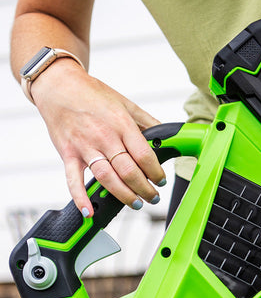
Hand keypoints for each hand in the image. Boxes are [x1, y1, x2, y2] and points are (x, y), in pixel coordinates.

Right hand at [31, 58, 164, 216]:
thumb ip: (147, 121)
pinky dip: (80, 197)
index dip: (156, 172)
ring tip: (136, 203)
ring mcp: (84, 146)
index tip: (161, 180)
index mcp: (122, 124)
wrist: (58, 85)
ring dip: (123, 195)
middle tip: (153, 196)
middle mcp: (104, 136)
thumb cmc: (92, 94)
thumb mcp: (126, 102)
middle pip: (128, 170)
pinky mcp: (68, 154)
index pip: (144, 155)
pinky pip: (73, 180)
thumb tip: (164, 136)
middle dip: (144, 188)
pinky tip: (90, 211)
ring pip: (107, 177)